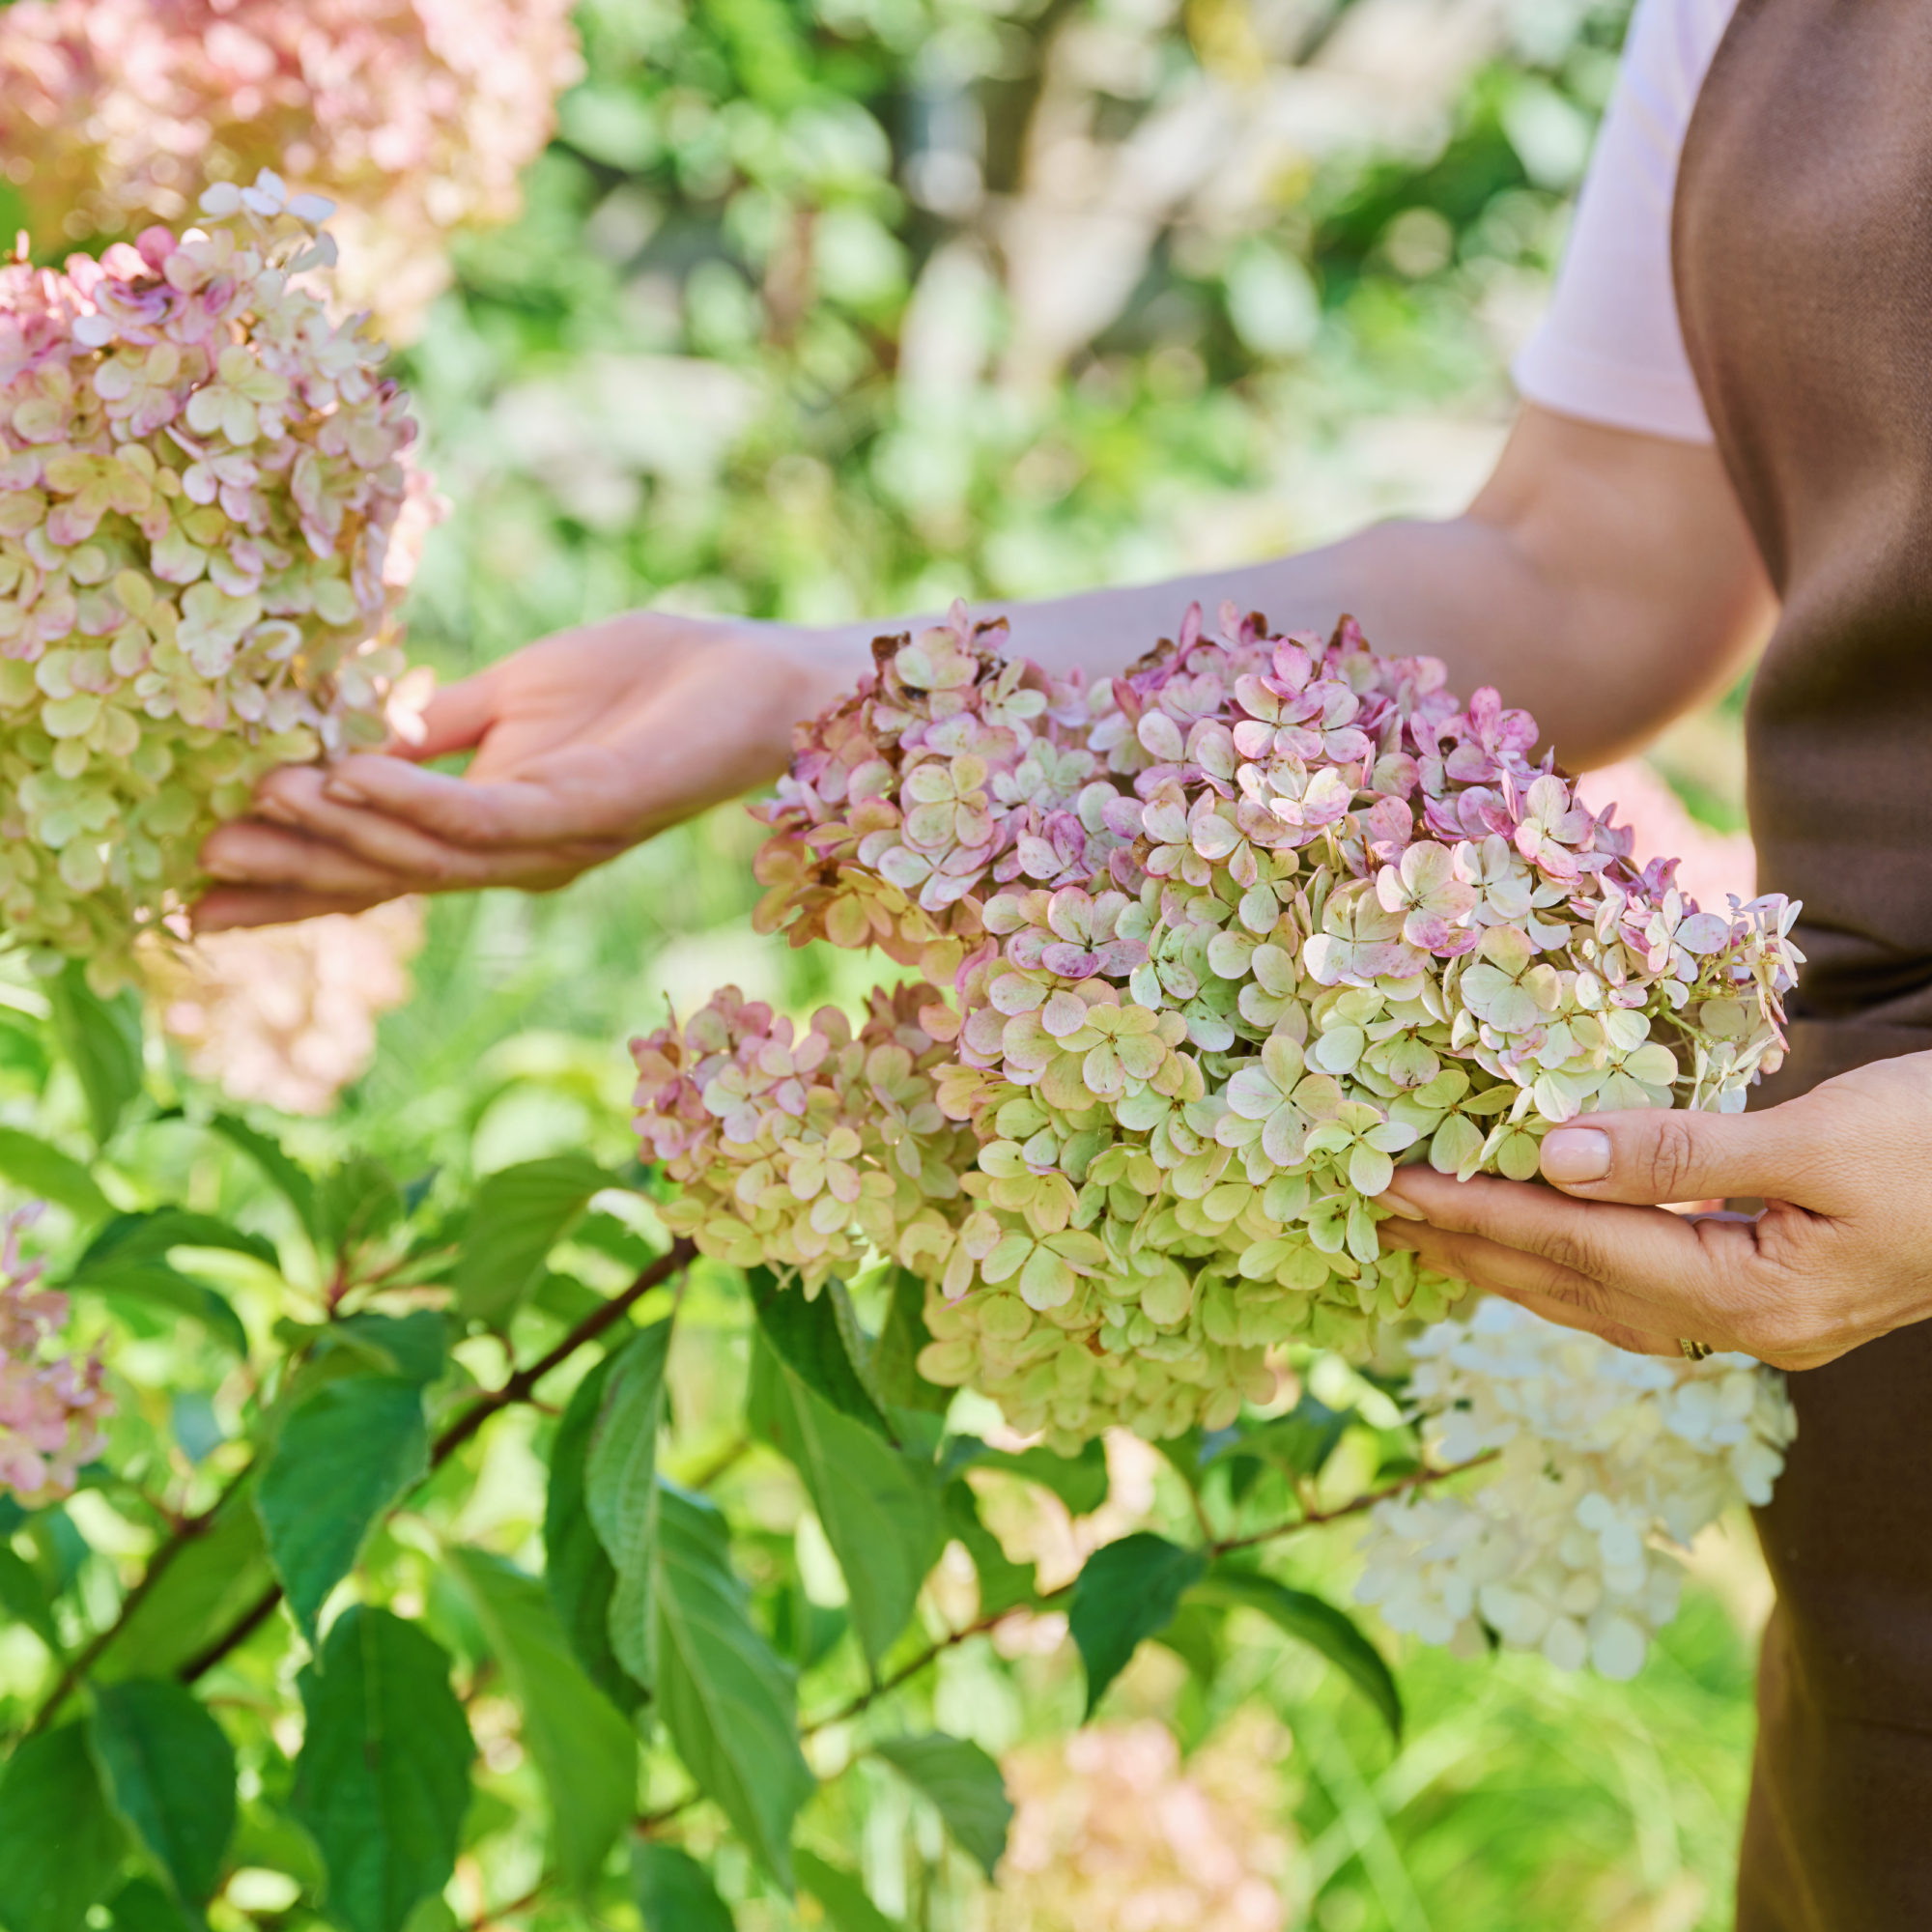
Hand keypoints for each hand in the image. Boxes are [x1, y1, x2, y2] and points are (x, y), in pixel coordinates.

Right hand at [194, 611, 865, 929]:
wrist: (754, 677)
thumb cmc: (647, 682)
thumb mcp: (517, 698)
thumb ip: (440, 727)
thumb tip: (349, 733)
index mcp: (492, 826)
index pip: (376, 862)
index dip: (291, 878)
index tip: (195, 891)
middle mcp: (515, 853)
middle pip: (383, 875)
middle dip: (288, 876)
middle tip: (189, 874)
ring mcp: (551, 840)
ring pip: (421, 854)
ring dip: (331, 833)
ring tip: (246, 807)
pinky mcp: (587, 809)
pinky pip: (483, 815)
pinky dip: (411, 801)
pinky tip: (346, 777)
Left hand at [1373, 1051, 1931, 1369]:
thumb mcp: (1824, 1139)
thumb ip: (1684, 1154)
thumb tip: (1555, 1154)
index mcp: (1750, 1298)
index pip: (1576, 1251)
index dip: (1479, 1215)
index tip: (1396, 1188)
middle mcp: (1744, 1330)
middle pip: (1571, 1287)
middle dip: (1471, 1248)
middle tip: (1377, 1212)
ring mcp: (1762, 1324)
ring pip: (1600, 1299)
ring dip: (1510, 1263)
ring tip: (1432, 1233)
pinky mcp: (1776, 1296)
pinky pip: (1642, 1290)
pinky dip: (1575, 1266)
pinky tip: (1543, 1248)